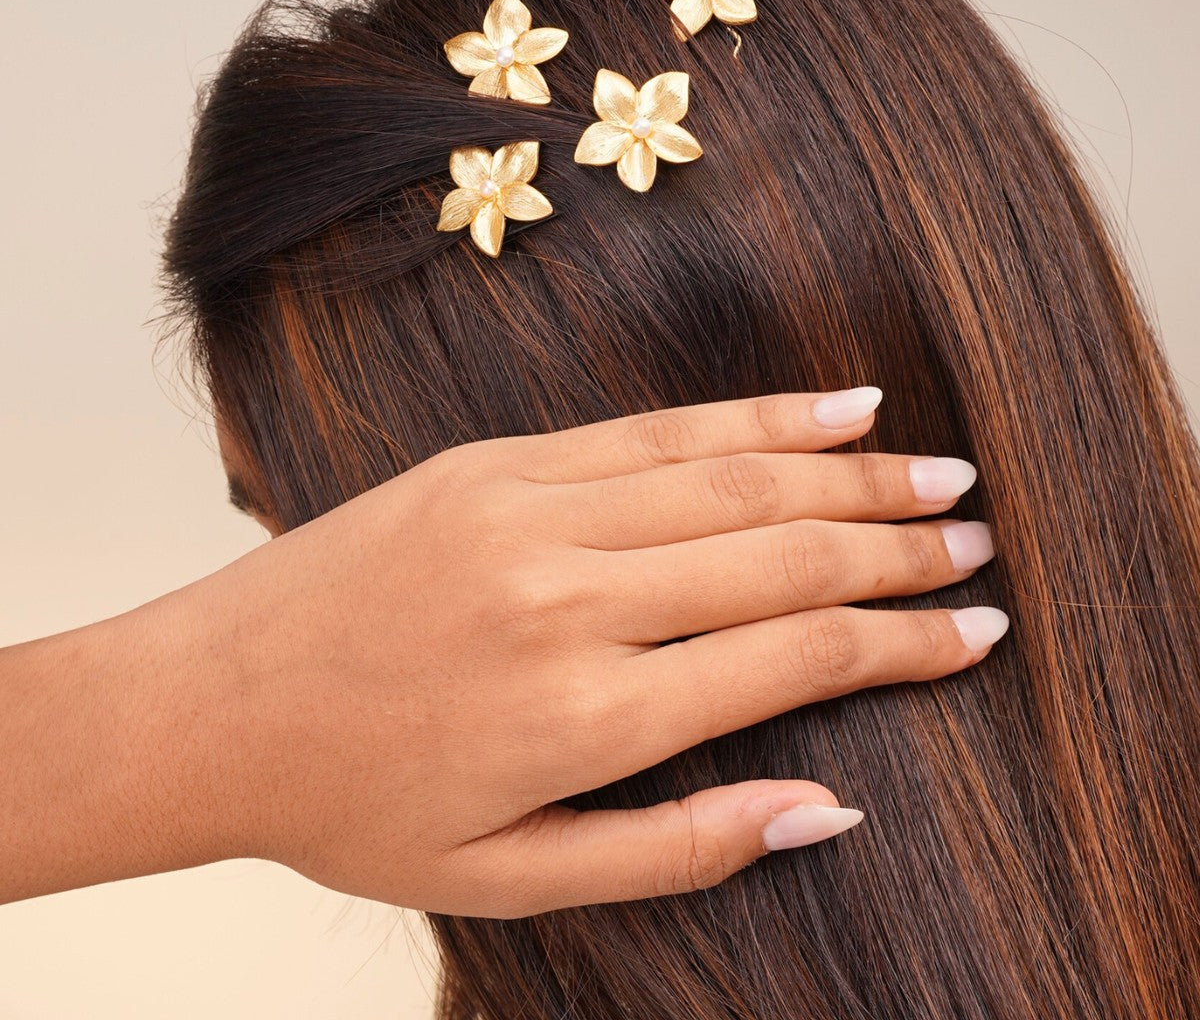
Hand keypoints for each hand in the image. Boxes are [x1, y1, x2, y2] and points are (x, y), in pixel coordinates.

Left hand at [202, 386, 1002, 917]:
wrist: (207, 705)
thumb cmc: (355, 805)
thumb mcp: (513, 878)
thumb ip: (680, 848)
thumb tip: (827, 809)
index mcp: (585, 715)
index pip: (795, 661)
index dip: (903, 644)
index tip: (976, 628)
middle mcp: (571, 599)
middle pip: (781, 556)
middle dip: (896, 550)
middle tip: (977, 538)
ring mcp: (530, 512)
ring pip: (729, 478)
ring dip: (847, 474)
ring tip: (935, 471)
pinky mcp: (496, 462)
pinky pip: (651, 430)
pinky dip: (751, 417)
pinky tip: (827, 406)